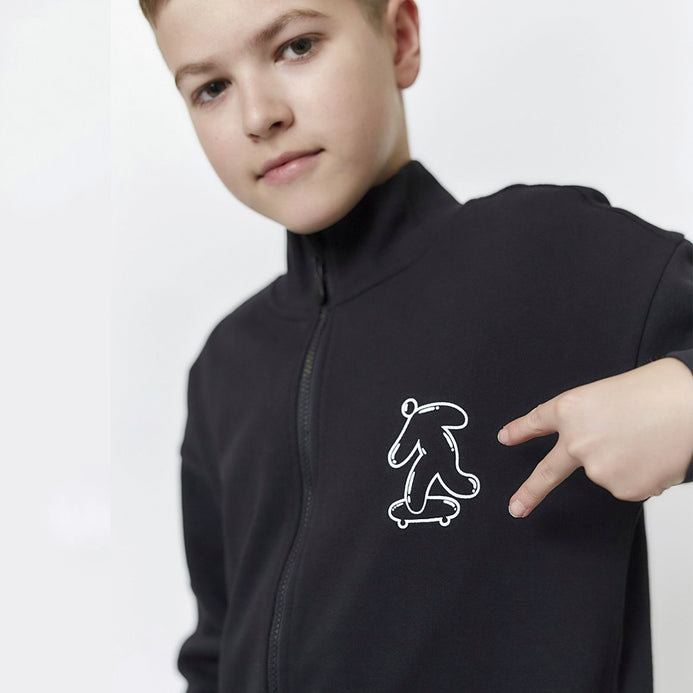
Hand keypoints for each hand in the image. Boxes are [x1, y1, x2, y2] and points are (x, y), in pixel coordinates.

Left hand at [499, 357, 692, 517]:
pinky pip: (628, 486)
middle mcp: (576, 442)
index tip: (505, 438)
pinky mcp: (623, 489)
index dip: (519, 430)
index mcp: (569, 410)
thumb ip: (584, 420)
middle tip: (516, 508)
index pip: (537, 422)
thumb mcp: (605, 393)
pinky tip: (655, 455)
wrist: (690, 405)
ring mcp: (597, 470)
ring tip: (645, 439)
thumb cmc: (655, 391)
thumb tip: (581, 451)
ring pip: (605, 474)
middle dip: (529, 493)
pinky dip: (642, 475)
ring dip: (623, 463)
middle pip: (550, 472)